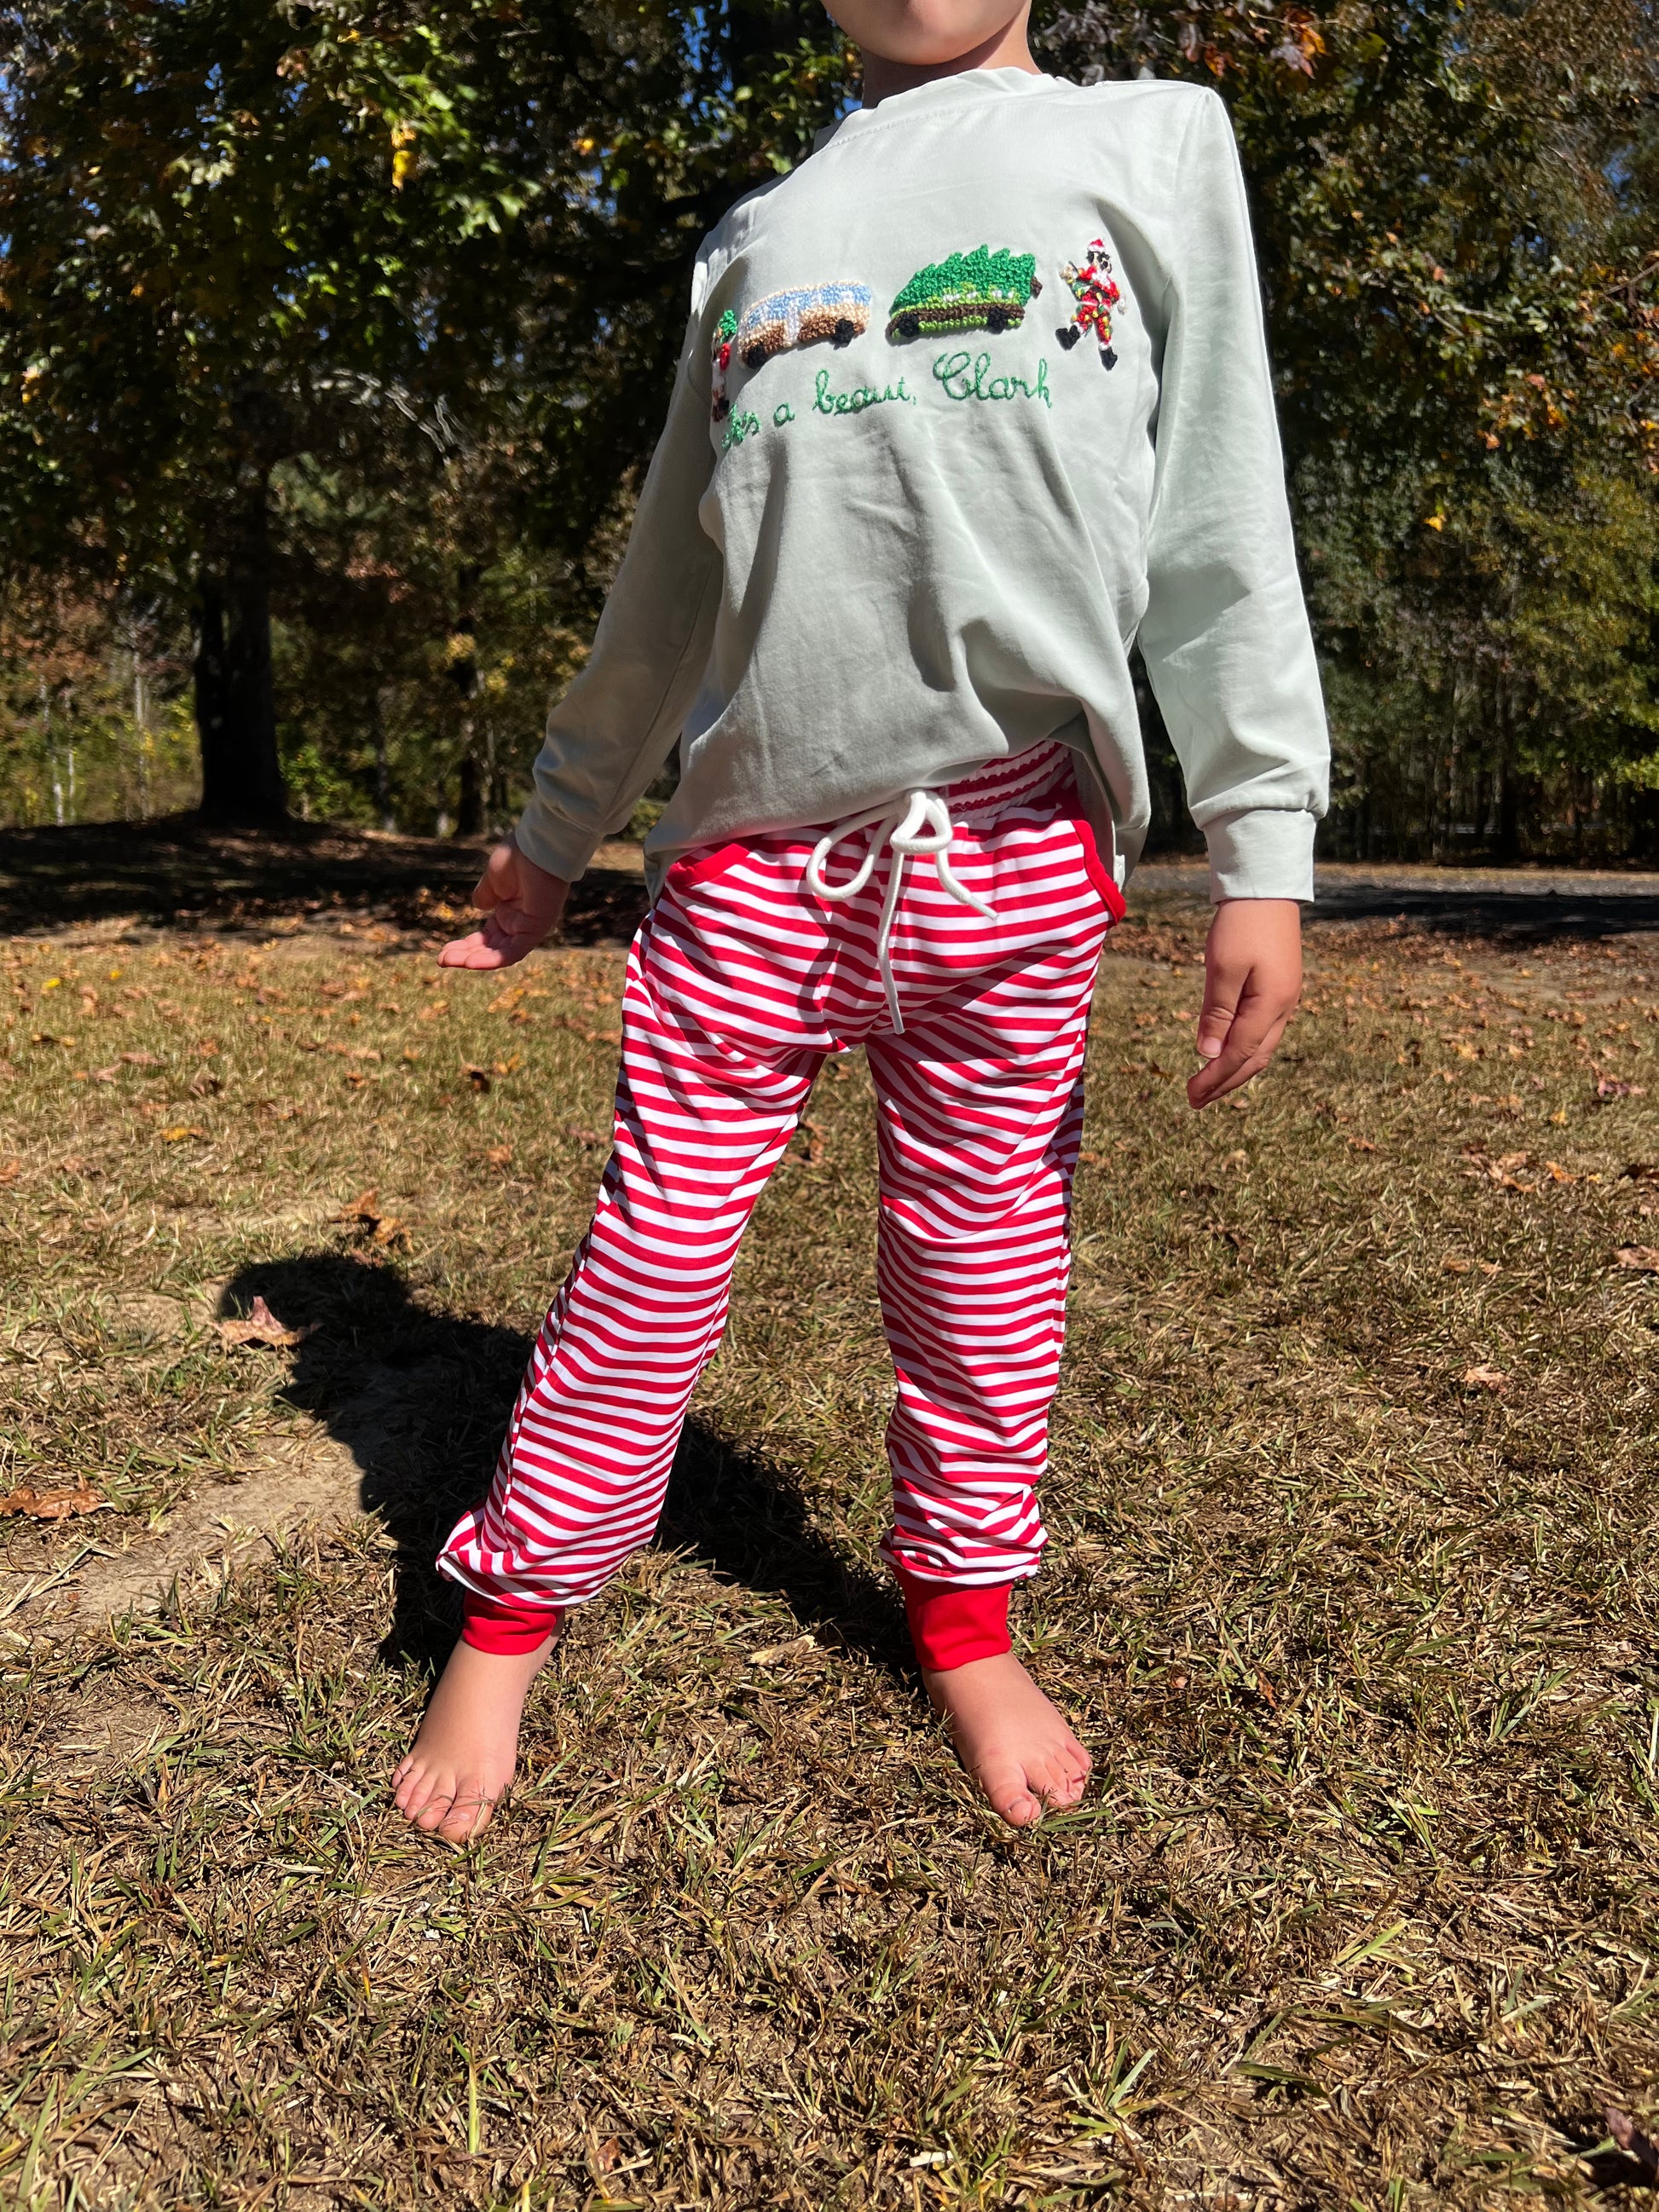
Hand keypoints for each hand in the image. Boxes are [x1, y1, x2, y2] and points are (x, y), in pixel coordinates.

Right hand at [438, 837, 569, 970]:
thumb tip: (478, 907)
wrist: (536, 847)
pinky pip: (512, 953)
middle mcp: (519, 923)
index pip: (487, 937)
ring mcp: (528, 928)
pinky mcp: (535, 930)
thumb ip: (486, 895)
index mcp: (510, 912)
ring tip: (446, 960)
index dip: (465, 946)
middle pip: (490, 948)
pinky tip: (469, 962)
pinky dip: (491, 960)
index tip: (443, 951)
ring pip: (498, 954)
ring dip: (472, 960)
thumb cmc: (518, 857)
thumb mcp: (493, 879)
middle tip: (440, 960)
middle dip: (464, 955)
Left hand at [1186, 897, 1301, 1108]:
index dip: (1215, 1078)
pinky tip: (1227, 1052)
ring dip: (1235, 1068)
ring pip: (1261, 1046)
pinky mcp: (1279, 988)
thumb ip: (1217, 1013)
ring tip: (1209, 1085)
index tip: (1191, 1095)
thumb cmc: (1241, 923)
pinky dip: (1243, 1048)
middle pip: (1255, 1058)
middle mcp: (1284, 1007)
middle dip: (1225, 1082)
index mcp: (1271, 1004)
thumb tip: (1207, 1054)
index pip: (1240, 1054)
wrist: (1265, 887)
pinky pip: (1263, 1030)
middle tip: (1196, 1100)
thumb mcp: (1222, 968)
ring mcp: (1285, 998)